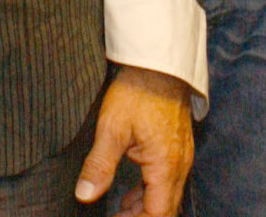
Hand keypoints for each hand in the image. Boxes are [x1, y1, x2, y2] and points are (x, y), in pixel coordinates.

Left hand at [75, 66, 191, 216]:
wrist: (158, 63)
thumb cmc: (137, 92)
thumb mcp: (112, 129)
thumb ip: (99, 165)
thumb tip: (85, 195)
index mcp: (166, 166)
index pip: (157, 214)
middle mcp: (180, 166)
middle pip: (165, 209)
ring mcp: (181, 156)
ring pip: (167, 196)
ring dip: (144, 207)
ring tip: (118, 210)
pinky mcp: (177, 148)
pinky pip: (168, 181)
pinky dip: (150, 192)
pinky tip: (131, 192)